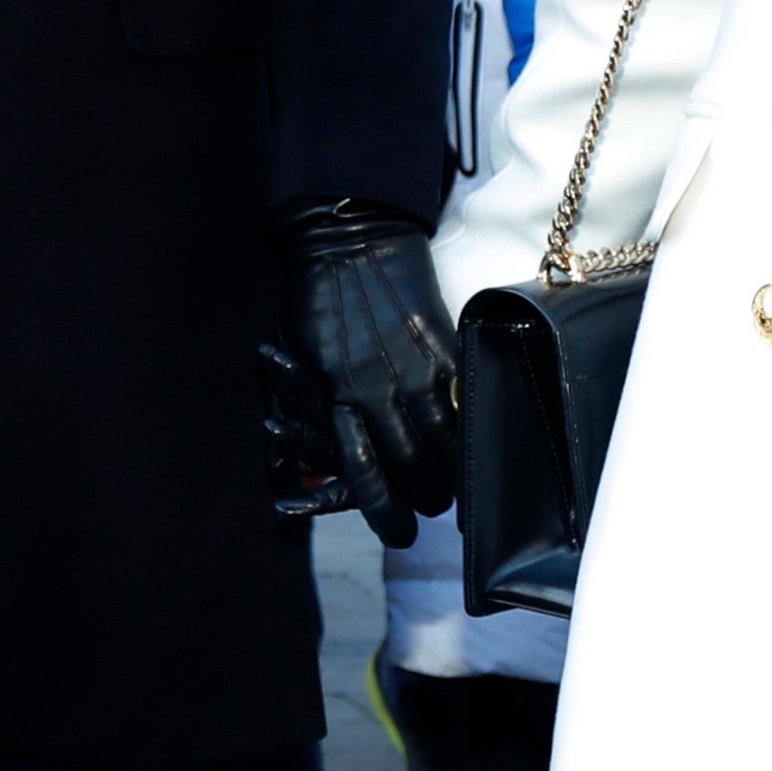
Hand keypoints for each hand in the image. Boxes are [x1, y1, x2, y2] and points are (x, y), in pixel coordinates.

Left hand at [275, 200, 460, 546]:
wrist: (345, 241)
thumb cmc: (312, 304)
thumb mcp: (297, 366)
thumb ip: (311, 420)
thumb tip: (309, 472)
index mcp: (335, 399)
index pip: (366, 477)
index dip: (386, 512)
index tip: (398, 529)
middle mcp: (375, 392)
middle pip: (414, 472)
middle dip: (425, 499)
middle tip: (429, 505)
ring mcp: (413, 369)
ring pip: (448, 446)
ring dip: (453, 472)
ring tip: (454, 481)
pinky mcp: (442, 347)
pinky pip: (465, 404)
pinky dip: (471, 429)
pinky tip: (474, 441)